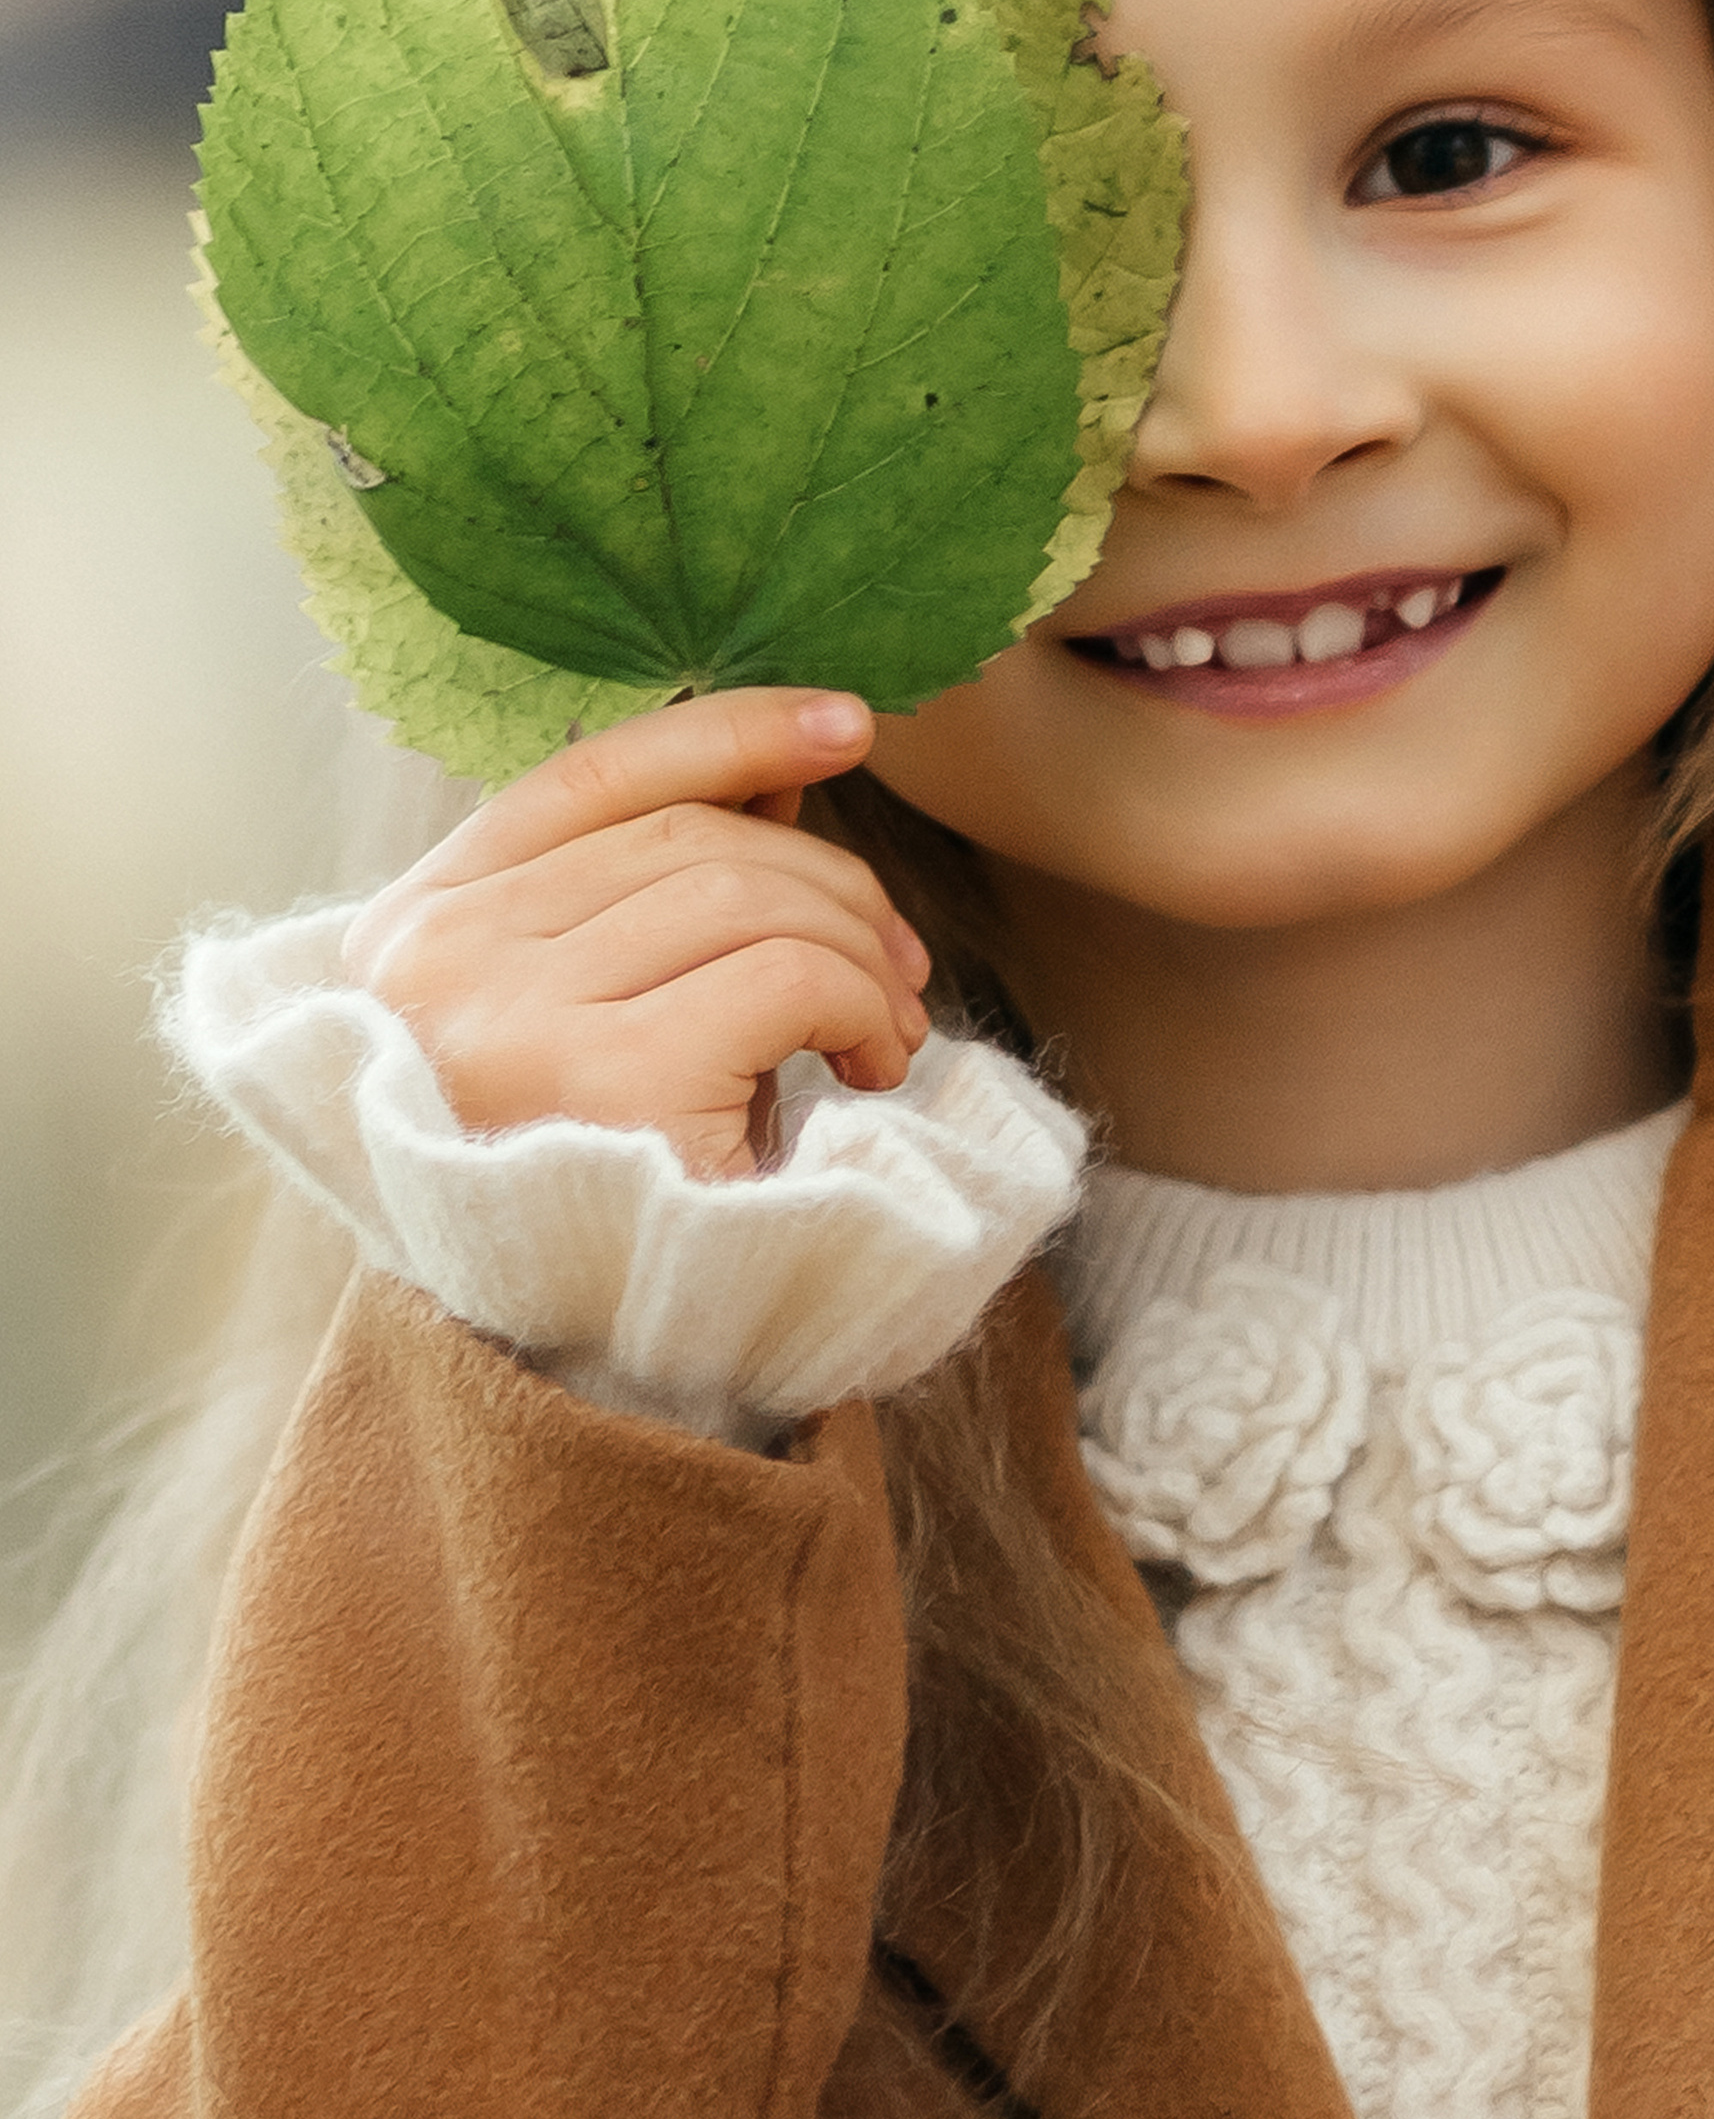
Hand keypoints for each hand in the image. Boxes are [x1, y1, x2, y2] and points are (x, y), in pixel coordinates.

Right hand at [344, 688, 932, 1181]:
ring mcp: (514, 1023)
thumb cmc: (581, 1195)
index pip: (589, 776)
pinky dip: (855, 1008)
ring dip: (854, 955)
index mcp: (410, 930)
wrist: (564, 1393)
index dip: (731, 732)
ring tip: (884, 1035)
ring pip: (747, 898)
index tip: (846, 725)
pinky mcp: (610, 1088)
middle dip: (829, 882)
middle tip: (898, 966)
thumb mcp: (582, 1020)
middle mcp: (437, 963)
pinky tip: (868, 1071)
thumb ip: (653, 893)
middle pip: (691, 839)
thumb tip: (787, 771)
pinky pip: (783, 979)